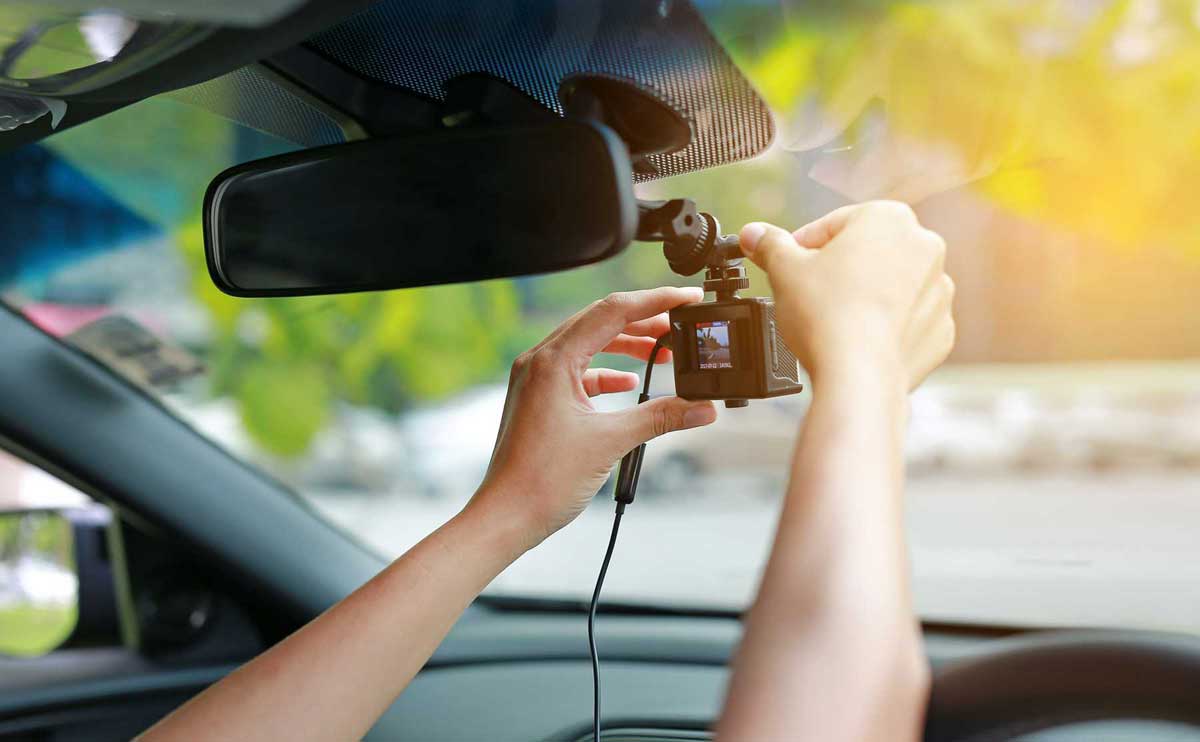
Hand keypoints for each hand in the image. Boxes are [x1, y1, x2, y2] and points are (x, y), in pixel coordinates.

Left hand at [469, 287, 718, 549]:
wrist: (506, 516)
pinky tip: (628, 383)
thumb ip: (660, 417)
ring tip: (661, 352)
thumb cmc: (542, 481)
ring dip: (626, 346)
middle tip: (681, 324)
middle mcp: (539, 361)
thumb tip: (702, 408)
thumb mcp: (610, 442)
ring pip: (588, 344)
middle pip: (600, 321)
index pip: (612, 311)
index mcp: (553, 360)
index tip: (687, 297)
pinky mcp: (538, 399)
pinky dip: (605, 373)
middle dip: (644, 321)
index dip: (655, 301)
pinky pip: (577, 371)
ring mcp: (535, 379)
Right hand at [739, 201, 953, 391]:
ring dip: (863, 297)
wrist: (858, 377)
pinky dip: (884, 327)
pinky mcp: (940, 331)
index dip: (803, 246)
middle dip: (838, 270)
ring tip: (832, 320)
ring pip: (890, 286)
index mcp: (889, 218)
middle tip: (809, 293)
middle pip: (867, 252)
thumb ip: (769, 245)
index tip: (788, 264)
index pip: (834, 224)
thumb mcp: (783, 269)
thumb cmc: (826, 316)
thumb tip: (753, 235)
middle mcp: (925, 247)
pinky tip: (856, 340)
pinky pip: (906, 321)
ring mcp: (939, 291)